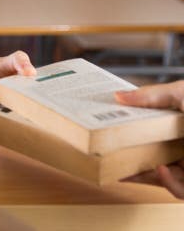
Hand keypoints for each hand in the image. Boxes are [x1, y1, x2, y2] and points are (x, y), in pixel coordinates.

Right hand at [115, 81, 183, 198]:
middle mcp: (183, 147)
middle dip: (128, 161)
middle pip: (150, 157)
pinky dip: (167, 183)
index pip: (147, 133)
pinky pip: (177, 189)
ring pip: (161, 177)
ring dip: (143, 175)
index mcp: (178, 125)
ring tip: (129, 168)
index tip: (108, 134)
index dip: (127, 135)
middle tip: (107, 158)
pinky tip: (159, 170)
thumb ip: (151, 95)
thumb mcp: (182, 94)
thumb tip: (119, 96)